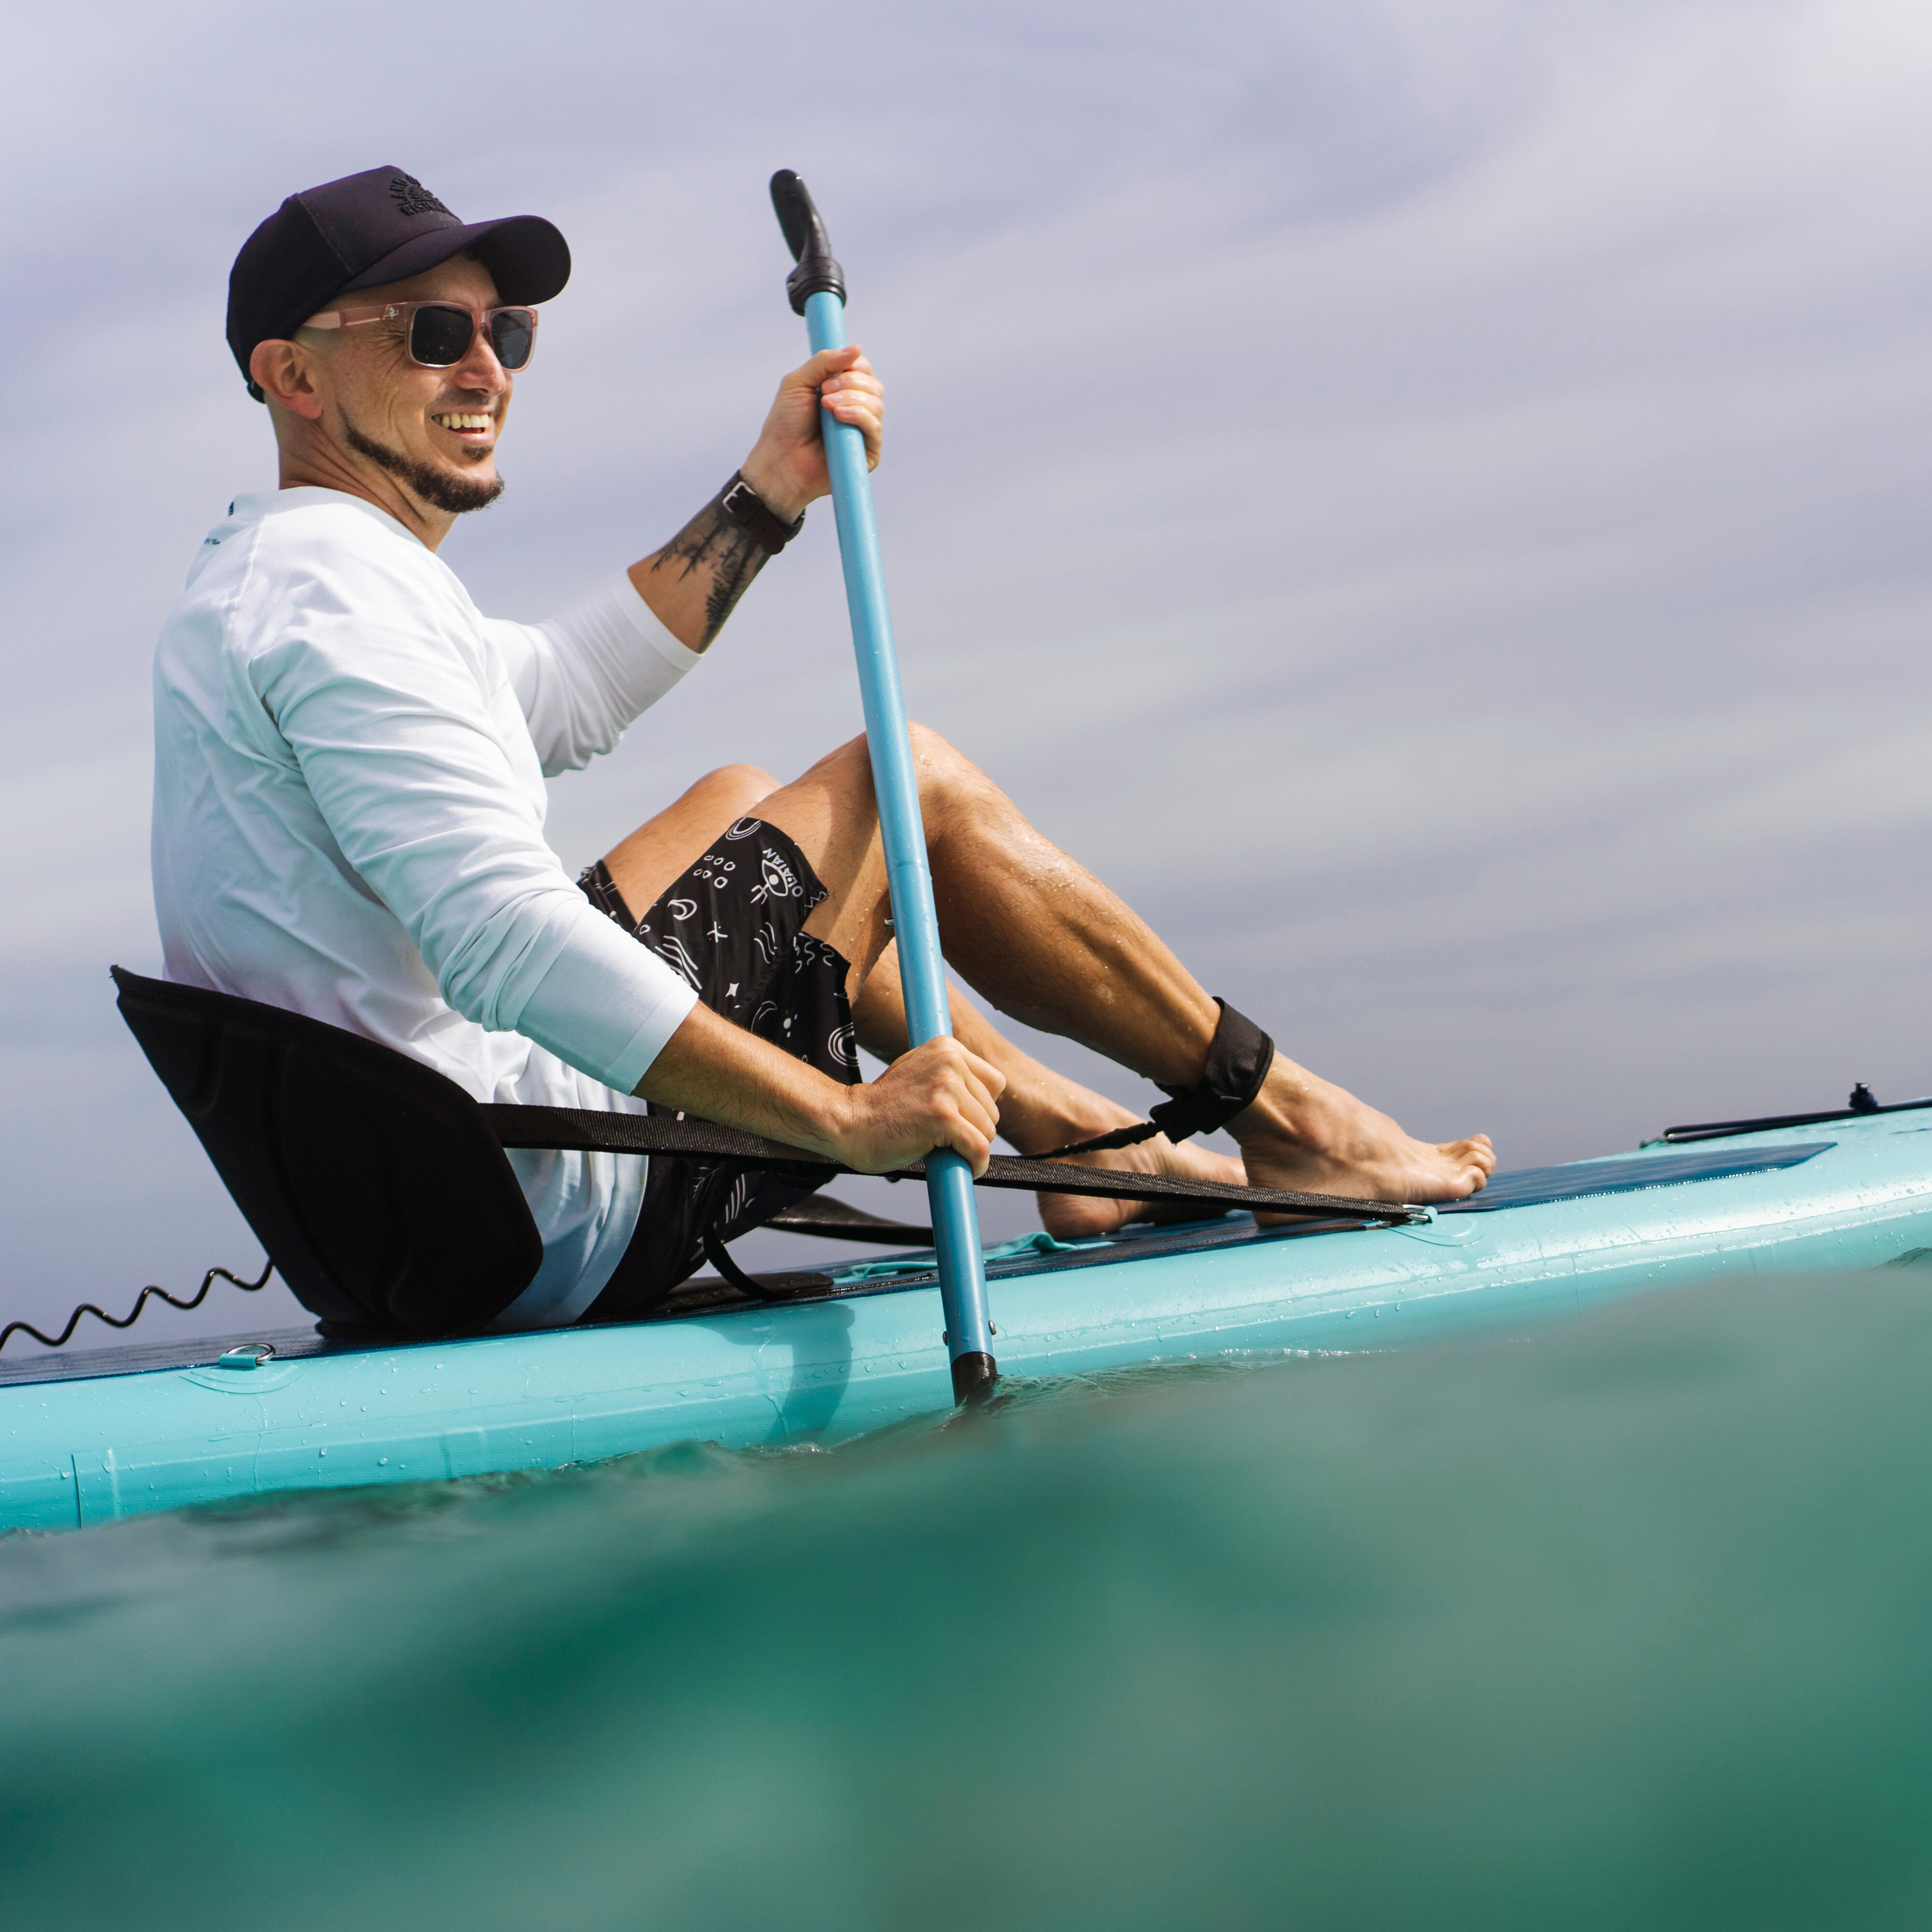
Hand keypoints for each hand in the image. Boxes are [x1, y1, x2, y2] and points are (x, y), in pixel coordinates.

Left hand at [738, 346, 882, 520]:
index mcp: (842, 392)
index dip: (853, 366)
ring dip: (852, 399)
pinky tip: (839, 417)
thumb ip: (825, 362)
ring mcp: (863, 432)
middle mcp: (856, 410)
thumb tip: (857, 347)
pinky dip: (859, 417)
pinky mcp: (868, 453)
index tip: (829, 373)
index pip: (863, 370)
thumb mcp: (799, 382)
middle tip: (824, 391)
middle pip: (874, 385)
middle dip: (850, 382)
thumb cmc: (785, 424)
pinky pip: (875, 427)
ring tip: (826, 407)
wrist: (780, 460)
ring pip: (876, 404)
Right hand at [828, 1036, 1004, 1176]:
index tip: (959, 1119)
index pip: (995, 1083)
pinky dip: (974, 1165)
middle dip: (973, 1129)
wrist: (848, 1122)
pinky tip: (959, 1166)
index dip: (980, 1108)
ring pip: (987, 1131)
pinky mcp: (943, 1117)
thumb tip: (987, 1094)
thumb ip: (950, 1075)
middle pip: (993, 1110)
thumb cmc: (883, 1108)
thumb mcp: (920, 1072)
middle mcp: (950, 1061)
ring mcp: (946, 1088)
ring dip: (968, 1148)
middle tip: (941, 1136)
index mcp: (947, 1047)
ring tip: (938, 1146)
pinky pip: (978, 1149)